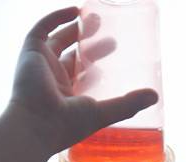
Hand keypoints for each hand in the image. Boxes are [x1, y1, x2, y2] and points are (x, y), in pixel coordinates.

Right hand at [8, 7, 158, 158]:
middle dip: (91, 45)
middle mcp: (53, 82)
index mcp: (67, 98)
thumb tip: (155, 96)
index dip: (96, 65)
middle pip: (73, 57)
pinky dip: (57, 18)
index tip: (114, 55)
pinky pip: (42, 29)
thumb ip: (127, 104)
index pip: (82, 77)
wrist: (37, 124)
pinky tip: (75, 11)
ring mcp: (42, 67)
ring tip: (96, 19)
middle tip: (110, 38)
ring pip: (59, 41)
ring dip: (77, 29)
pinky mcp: (31, 53)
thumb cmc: (66, 125)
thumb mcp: (102, 113)